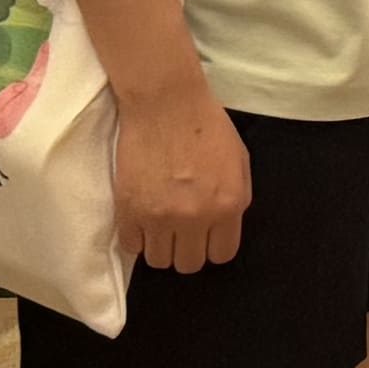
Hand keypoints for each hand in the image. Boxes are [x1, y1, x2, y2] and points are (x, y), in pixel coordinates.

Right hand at [112, 84, 253, 273]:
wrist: (165, 103)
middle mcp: (196, 217)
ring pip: (159, 261)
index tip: (203, 236)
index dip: (211, 247)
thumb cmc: (206, 125)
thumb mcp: (239, 161)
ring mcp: (160, 216)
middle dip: (186, 250)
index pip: (221, 255)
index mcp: (228, 205)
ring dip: (160, 246)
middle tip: (179, 230)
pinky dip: (136, 237)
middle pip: (188, 264)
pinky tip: (140, 219)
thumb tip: (224, 228)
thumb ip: (236, 199)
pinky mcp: (129, 210)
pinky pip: (132, 246)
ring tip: (159, 225)